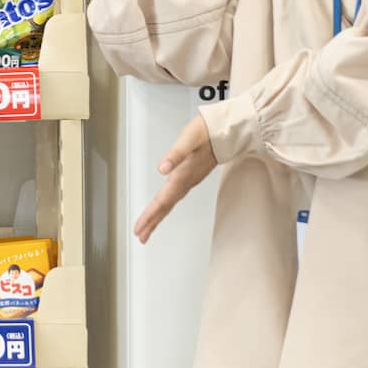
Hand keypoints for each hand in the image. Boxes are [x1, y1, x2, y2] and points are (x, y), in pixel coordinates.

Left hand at [134, 113, 217, 243]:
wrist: (227, 130)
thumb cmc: (208, 131)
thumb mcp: (190, 137)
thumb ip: (176, 153)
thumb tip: (162, 168)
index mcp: (183, 174)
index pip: (163, 199)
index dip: (151, 215)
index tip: (140, 228)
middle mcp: (186, 180)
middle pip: (166, 206)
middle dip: (152, 222)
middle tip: (141, 236)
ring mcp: (189, 180)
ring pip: (170, 202)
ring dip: (158, 216)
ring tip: (147, 228)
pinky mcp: (191, 176)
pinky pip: (174, 195)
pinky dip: (165, 204)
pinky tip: (161, 207)